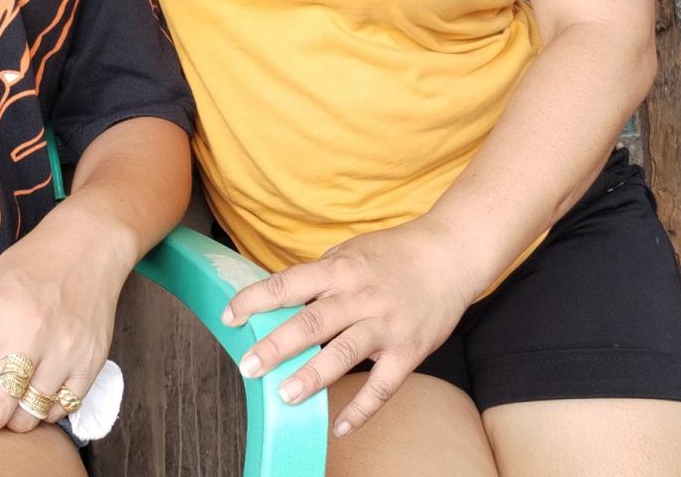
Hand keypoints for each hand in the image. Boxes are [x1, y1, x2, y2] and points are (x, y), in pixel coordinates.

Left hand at [0, 206, 125, 468]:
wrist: (86, 247)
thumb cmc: (24, 272)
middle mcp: (29, 333)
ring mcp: (64, 351)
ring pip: (25, 420)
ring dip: (6, 416)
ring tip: (7, 383)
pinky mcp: (91, 364)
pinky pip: (58, 413)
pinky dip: (40, 408)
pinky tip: (37, 380)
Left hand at [221, 215, 477, 438]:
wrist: (450, 254)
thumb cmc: (393, 254)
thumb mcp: (349, 253)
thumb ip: (318, 277)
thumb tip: (280, 299)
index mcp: (339, 269)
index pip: (288, 284)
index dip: (255, 300)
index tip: (230, 316)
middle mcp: (359, 296)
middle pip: (312, 322)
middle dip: (276, 346)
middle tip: (248, 366)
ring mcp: (385, 325)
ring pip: (345, 354)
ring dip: (314, 377)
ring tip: (285, 396)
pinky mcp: (409, 350)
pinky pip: (383, 385)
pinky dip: (362, 409)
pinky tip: (340, 427)